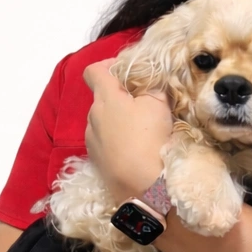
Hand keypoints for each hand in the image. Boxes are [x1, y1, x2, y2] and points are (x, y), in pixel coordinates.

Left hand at [83, 59, 173, 202]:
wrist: (144, 186)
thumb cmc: (151, 138)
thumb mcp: (159, 105)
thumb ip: (152, 89)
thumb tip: (148, 86)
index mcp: (105, 97)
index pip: (94, 71)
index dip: (108, 65)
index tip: (127, 71)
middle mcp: (92, 116)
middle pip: (103, 98)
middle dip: (120, 98)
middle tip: (145, 105)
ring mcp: (91, 141)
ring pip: (104, 121)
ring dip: (119, 121)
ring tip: (142, 133)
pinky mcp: (96, 161)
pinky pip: (105, 142)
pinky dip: (117, 141)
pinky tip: (135, 151)